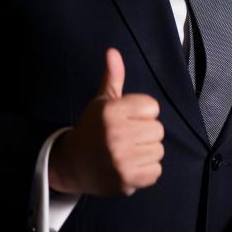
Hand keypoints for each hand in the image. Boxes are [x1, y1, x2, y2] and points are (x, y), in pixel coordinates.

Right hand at [48, 48, 164, 196]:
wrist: (72, 165)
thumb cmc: (92, 129)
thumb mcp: (101, 102)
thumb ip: (112, 77)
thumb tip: (113, 51)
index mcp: (112, 111)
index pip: (152, 107)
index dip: (143, 113)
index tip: (128, 119)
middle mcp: (116, 134)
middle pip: (158, 130)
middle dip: (146, 133)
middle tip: (127, 138)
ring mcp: (121, 159)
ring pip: (158, 151)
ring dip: (147, 153)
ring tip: (128, 152)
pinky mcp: (126, 180)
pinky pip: (156, 171)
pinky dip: (146, 171)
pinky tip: (130, 167)